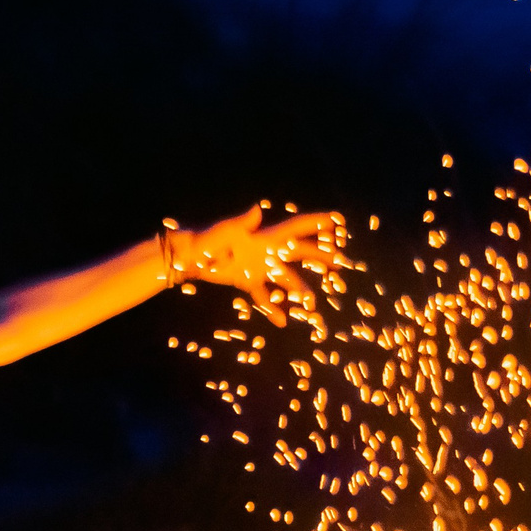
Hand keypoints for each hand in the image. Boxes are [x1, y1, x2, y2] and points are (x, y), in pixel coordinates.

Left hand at [177, 205, 344, 321]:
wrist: (190, 256)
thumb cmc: (208, 240)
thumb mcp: (226, 231)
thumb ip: (242, 223)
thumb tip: (257, 209)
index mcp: (265, 236)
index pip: (296, 228)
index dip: (316, 223)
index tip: (337, 220)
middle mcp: (266, 251)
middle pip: (299, 253)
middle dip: (320, 256)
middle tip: (340, 262)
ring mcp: (258, 267)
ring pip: (285, 279)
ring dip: (298, 289)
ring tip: (312, 303)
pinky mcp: (247, 281)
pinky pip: (263, 297)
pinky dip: (271, 308)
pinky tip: (281, 321)